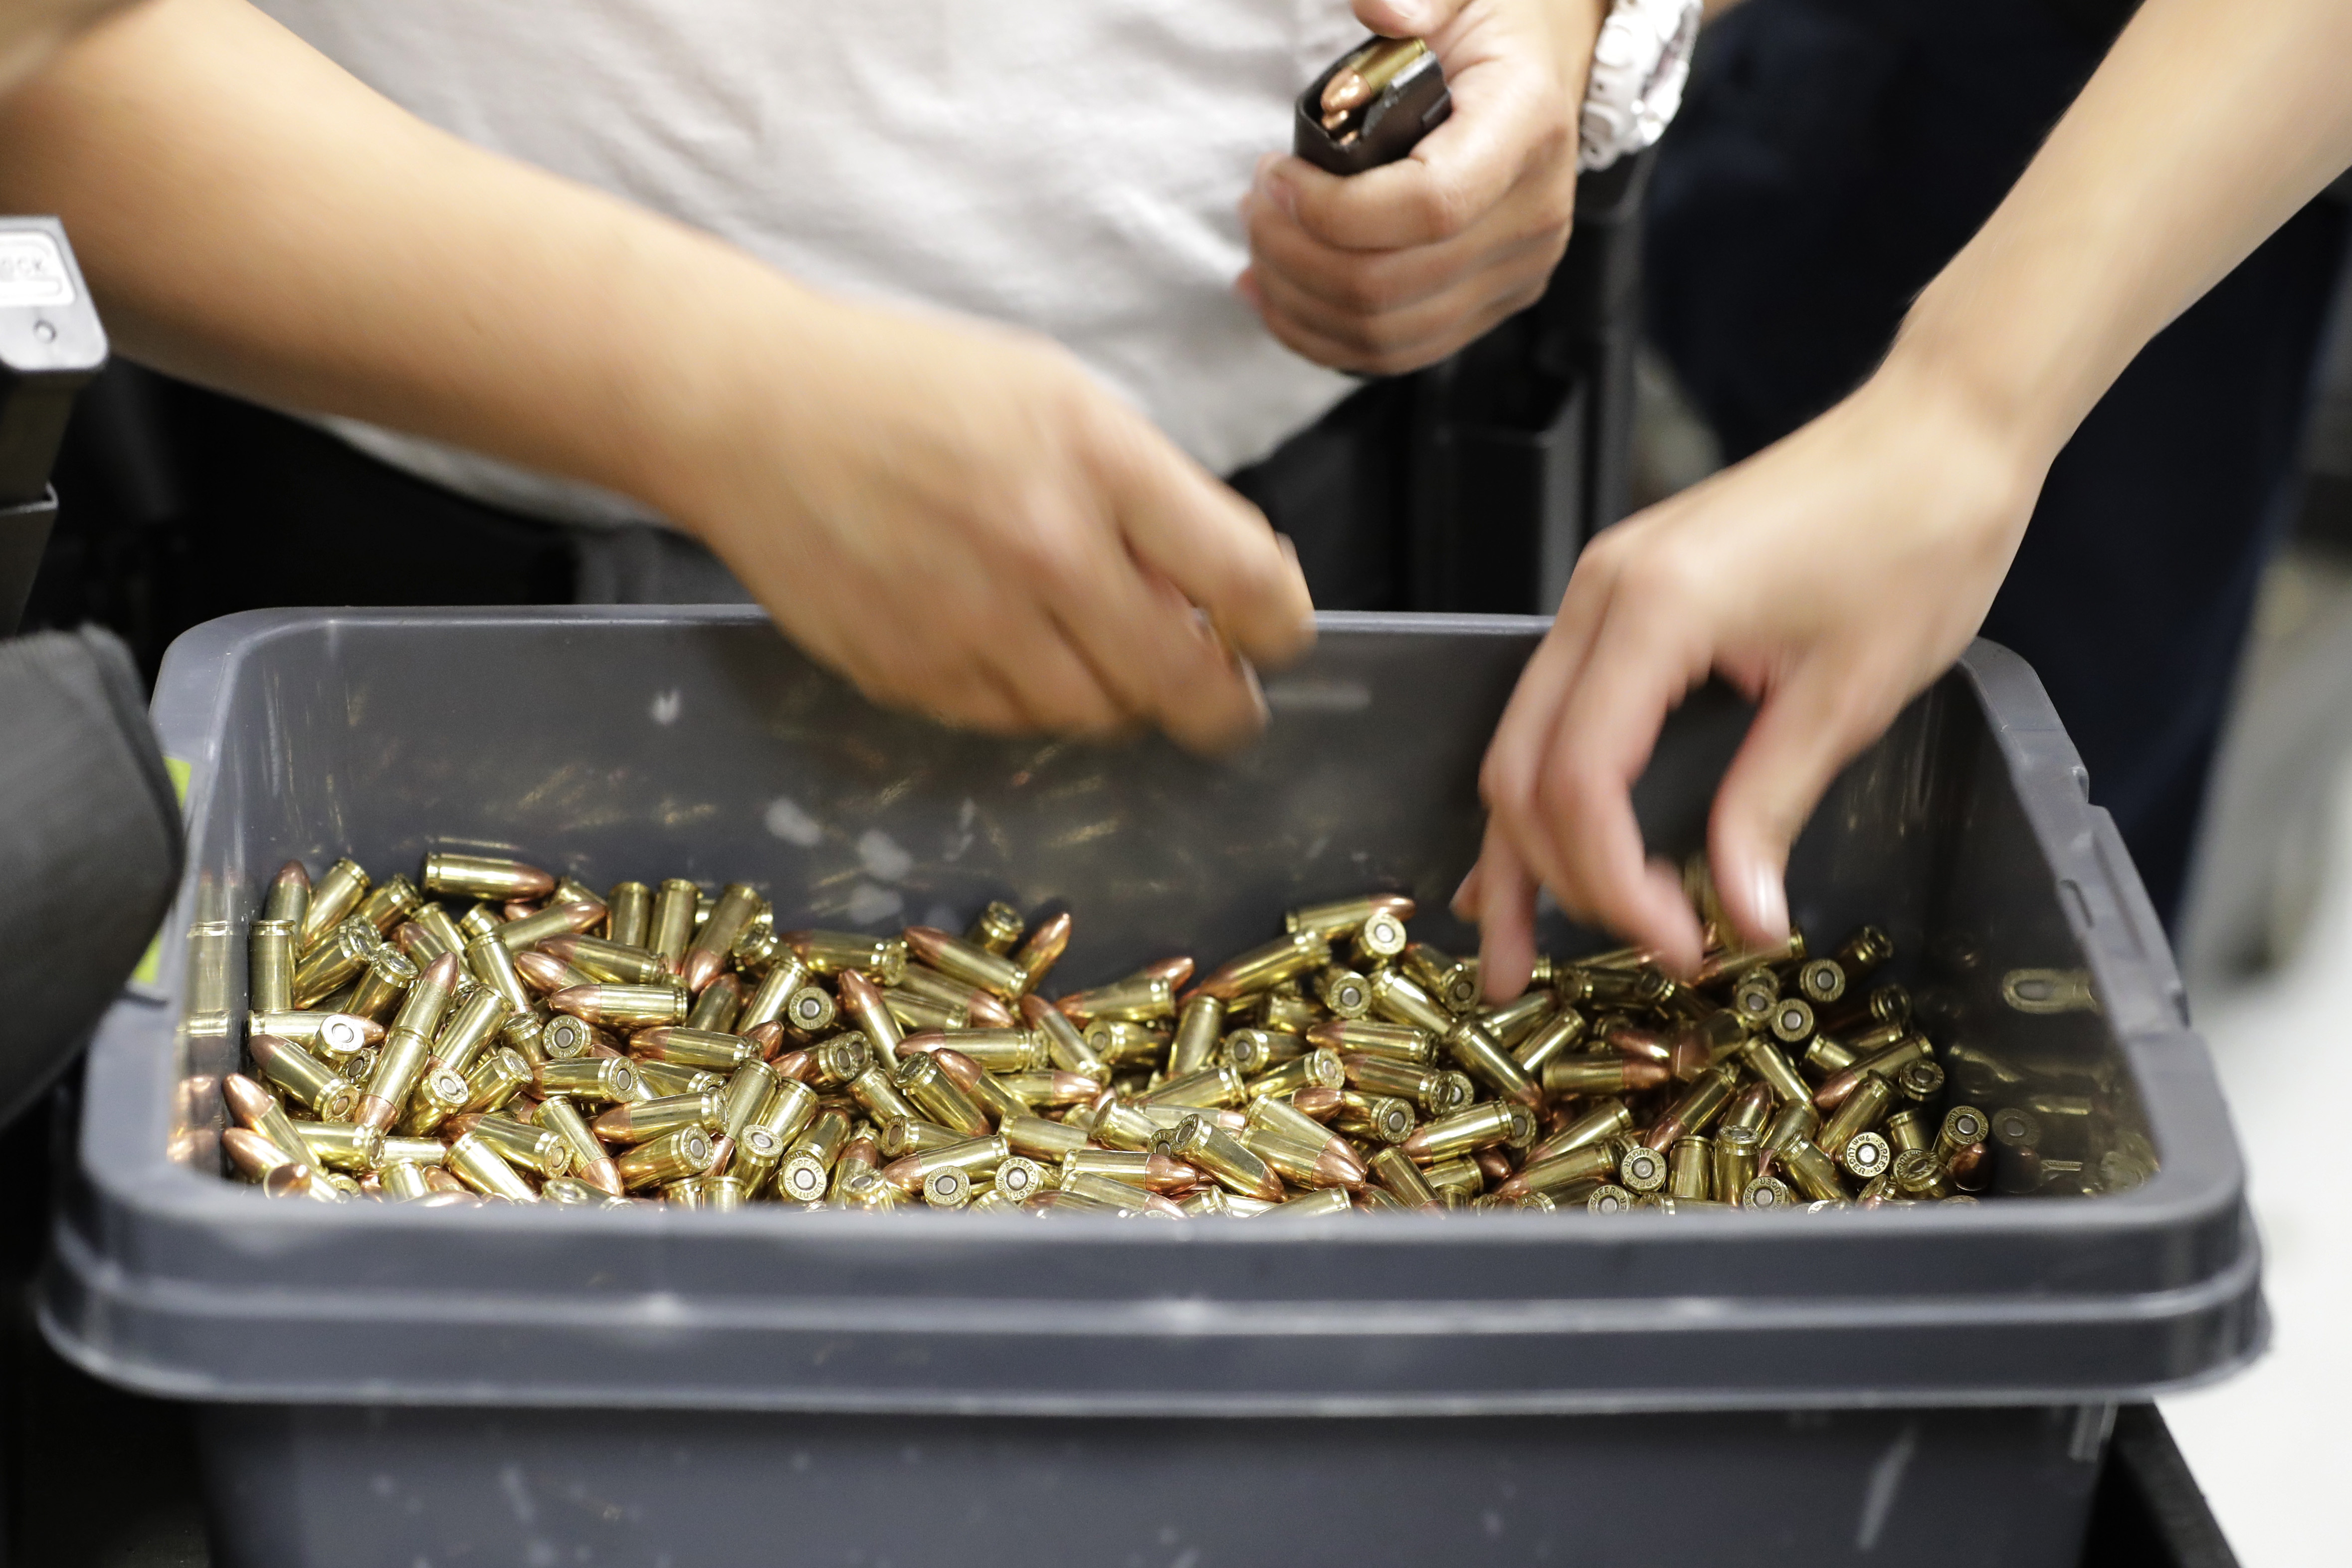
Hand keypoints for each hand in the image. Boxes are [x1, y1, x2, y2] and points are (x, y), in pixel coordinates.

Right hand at [670, 295, 1315, 752]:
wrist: (749, 411)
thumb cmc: (911, 389)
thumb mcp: (1058, 397)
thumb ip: (1148, 491)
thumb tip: (1223, 588)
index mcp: (1099, 461)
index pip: (1247, 583)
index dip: (1283, 628)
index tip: (1278, 638)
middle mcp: (1046, 551)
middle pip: (1188, 684)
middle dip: (1224, 704)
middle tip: (1226, 700)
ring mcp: (976, 625)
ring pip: (1102, 716)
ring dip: (1124, 699)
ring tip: (1107, 658)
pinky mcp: (914, 676)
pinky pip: (1014, 725)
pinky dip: (1035, 700)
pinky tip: (1016, 648)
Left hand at [1237, 0, 1603, 375]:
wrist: (1551, 67)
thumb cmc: (1498, 26)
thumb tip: (1377, 8)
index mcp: (1526, 132)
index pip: (1428, 205)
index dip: (1332, 209)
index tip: (1274, 173)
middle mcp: (1533, 216)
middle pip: (1391, 284)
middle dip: (1294, 254)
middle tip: (1253, 207)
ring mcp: (1516, 273)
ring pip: (1384, 332)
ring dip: (1298, 300)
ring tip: (1257, 247)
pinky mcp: (1491, 303)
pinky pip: (1395, 351)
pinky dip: (1322, 335)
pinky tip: (1275, 296)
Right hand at [1454, 360, 2048, 995]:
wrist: (1940, 431)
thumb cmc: (1915, 535)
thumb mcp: (1848, 695)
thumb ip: (1772, 808)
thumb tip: (1740, 919)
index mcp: (1653, 611)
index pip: (1582, 780)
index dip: (1612, 882)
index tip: (1674, 944)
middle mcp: (1601, 594)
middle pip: (1522, 768)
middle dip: (1537, 880)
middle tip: (1546, 974)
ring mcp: (1603, 590)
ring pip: (1523, 741)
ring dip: (1521, 843)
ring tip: (1510, 937)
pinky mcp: (1627, 595)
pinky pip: (1557, 708)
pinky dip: (1547, 787)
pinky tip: (1538, 848)